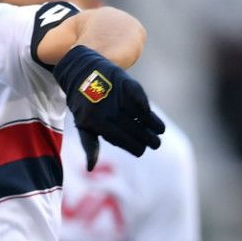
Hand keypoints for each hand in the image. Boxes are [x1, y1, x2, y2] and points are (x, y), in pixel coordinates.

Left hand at [51, 45, 164, 168]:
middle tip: (155, 144)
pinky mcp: (125, 83)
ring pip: (140, 115)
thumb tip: (90, 169)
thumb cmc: (84, 105)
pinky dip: (145, 106)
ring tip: (160, 130)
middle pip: (134, 130)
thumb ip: (90, 144)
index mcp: (97, 124)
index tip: (142, 151)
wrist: (81, 71)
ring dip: (152, 124)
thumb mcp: (82, 125)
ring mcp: (117, 96)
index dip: (135, 148)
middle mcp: (107, 111)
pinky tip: (150, 114)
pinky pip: (139, 97)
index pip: (123, 141)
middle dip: (147, 139)